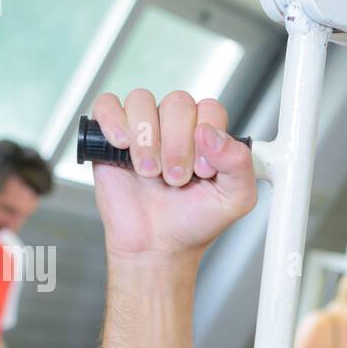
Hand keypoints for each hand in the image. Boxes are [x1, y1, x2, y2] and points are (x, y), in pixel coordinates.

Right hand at [90, 89, 257, 265]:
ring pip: (142, 101)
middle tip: (176, 179)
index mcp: (206, 136)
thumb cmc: (193, 222)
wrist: (157, 246)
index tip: (203, 171)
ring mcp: (142, 130)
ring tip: (150, 173)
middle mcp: (175, 127)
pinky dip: (113, 121)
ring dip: (147, 140)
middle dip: (177, 144)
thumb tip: (213, 135)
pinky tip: (122, 146)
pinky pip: (106, 105)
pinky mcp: (109, 138)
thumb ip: (240, 164)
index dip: (206, 136)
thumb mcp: (235, 199)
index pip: (209, 108)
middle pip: (177, 102)